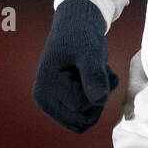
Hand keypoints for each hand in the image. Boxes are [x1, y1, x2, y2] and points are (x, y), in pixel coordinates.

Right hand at [32, 0, 119, 132]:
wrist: (76, 27)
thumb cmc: (82, 36)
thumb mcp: (90, 52)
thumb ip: (94, 75)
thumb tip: (100, 101)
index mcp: (46, 89)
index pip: (81, 106)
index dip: (98, 89)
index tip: (101, 67)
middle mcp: (45, 101)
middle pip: (84, 120)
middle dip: (99, 98)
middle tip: (102, 72)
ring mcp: (53, 104)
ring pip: (86, 121)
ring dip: (99, 100)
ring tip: (99, 75)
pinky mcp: (62, 104)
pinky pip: (85, 117)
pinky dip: (96, 103)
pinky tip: (96, 81)